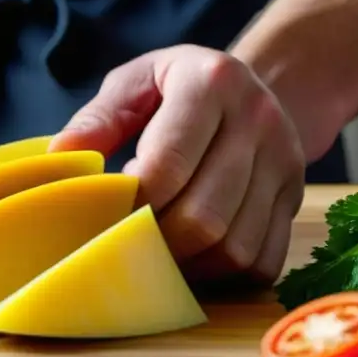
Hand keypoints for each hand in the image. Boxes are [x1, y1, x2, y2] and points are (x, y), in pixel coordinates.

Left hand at [49, 46, 305, 284]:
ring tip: (157, 249)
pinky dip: (222, 274)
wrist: (260, 83)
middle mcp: (258, 120)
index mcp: (212, 82)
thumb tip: (61, 158)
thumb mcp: (136, 82)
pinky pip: (262, 262)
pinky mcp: (296, 198)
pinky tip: (193, 258)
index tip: (110, 211)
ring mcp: (286, 163)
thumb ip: (99, 118)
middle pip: (204, 216)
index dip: (133, 202)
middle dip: (157, 242)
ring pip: (234, 247)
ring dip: (188, 265)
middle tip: (128, 240)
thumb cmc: (179, 88)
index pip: (168, 163)